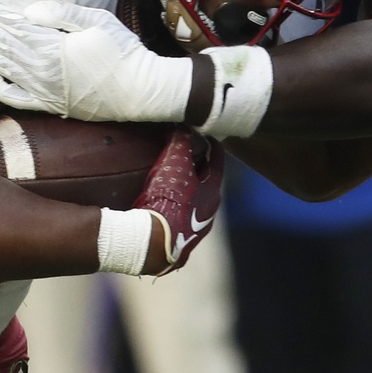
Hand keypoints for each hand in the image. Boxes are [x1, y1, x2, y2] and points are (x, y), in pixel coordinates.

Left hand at [0, 0, 191, 122]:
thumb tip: (29, 10)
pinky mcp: (46, 103)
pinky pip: (11, 96)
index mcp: (51, 47)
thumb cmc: (123, 53)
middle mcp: (40, 70)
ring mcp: (40, 89)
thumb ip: (62, 14)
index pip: (11, 25)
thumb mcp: (98, 22)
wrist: (141, 91)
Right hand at [137, 128, 223, 275]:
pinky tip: (161, 210)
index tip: (209, 136)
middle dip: (199, 171)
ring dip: (186, 193)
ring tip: (173, 183)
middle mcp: (208, 214)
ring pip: (194, 205)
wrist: (153, 243)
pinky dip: (174, 211)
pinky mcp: (178, 245)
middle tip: (189, 157)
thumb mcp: (174, 164)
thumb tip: (184, 127)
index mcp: (213, 192)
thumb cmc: (168, 199)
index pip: (218, 162)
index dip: (213, 147)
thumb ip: (181, 143)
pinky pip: (179, 222)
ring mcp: (194, 232)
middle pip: (207, 185)